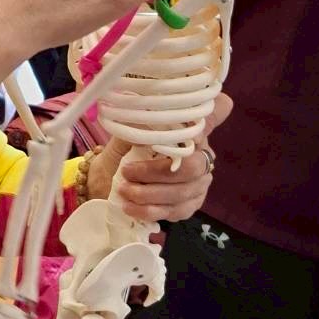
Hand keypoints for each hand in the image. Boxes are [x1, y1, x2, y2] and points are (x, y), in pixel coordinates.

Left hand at [87, 93, 232, 221]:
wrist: (111, 178)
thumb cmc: (125, 150)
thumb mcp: (128, 130)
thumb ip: (140, 121)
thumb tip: (142, 106)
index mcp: (193, 133)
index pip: (207, 124)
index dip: (198, 130)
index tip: (174, 137)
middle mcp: (203, 158)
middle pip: (192, 169)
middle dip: (155, 173)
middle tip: (127, 172)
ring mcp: (199, 185)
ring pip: (181, 194)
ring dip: (149, 194)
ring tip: (124, 191)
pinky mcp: (189, 207)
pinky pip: (175, 212)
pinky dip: (150, 211)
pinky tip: (131, 208)